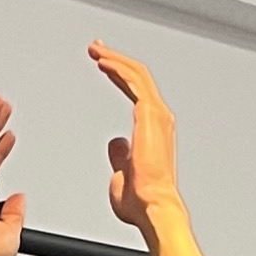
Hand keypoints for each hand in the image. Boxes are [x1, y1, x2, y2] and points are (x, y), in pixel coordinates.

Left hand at [91, 41, 182, 233]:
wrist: (154, 206)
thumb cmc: (142, 200)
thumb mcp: (122, 174)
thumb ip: (119, 156)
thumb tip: (115, 144)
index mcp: (154, 129)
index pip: (137, 91)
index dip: (119, 74)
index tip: (104, 64)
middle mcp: (159, 117)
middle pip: (138, 76)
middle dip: (116, 59)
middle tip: (97, 48)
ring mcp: (157, 114)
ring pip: (136, 73)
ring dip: (115, 58)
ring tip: (96, 49)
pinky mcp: (150, 114)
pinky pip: (133, 81)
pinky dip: (118, 68)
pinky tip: (103, 61)